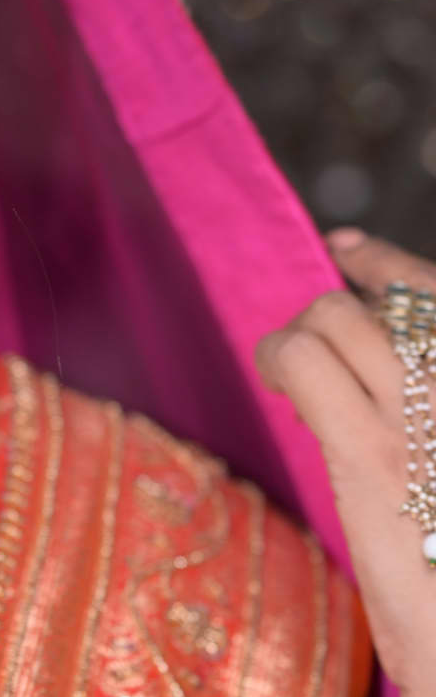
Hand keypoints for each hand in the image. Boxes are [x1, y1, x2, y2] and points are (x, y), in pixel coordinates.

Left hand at [255, 230, 435, 696]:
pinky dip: (277, 359)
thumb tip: (377, 392)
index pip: (435, 294)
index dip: (389, 262)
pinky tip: (275, 382)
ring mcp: (424, 412)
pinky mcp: (372, 449)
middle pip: (379, 303)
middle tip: (307, 363)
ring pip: (334, 317)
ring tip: (287, 380)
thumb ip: (420, 421)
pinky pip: (304, 358)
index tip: (346, 247)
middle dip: (330, 317)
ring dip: (295, 340)